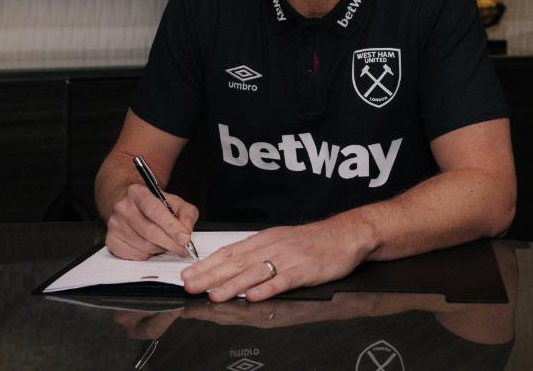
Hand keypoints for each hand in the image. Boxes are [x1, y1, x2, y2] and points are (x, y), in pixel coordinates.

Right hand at [103, 183, 198, 259]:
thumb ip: (186, 213)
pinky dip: (148, 254)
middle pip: (150, 231)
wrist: (127, 202)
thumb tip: (186, 231)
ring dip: (160, 249)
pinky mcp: (111, 240)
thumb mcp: (173, 201)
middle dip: (170, 243)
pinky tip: (151, 245)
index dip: (172, 226)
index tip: (185, 238)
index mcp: (138, 192)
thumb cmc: (152, 203)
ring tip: (165, 243)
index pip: (155, 210)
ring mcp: (115, 225)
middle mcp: (123, 207)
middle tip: (183, 248)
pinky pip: (136, 255)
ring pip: (144, 246)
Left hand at [181, 220, 370, 301]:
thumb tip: (230, 267)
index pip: (229, 251)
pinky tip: (254, 296)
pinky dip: (267, 289)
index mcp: (264, 240)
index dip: (207, 264)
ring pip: (255, 272)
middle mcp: (272, 247)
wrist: (345, 234)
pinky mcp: (304, 270)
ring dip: (233, 285)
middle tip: (190, 285)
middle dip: (210, 275)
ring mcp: (288, 258)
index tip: (188, 273)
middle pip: (236, 262)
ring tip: (214, 295)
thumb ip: (257, 253)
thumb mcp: (280, 241)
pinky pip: (282, 280)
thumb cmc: (311, 241)